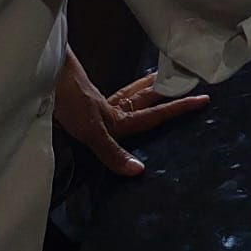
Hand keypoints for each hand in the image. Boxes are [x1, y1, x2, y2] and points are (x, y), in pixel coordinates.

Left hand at [52, 49, 208, 175]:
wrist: (47, 81)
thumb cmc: (70, 103)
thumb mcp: (91, 132)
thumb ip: (113, 152)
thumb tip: (139, 171)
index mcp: (121, 117)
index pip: (156, 113)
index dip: (179, 108)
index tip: (203, 100)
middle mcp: (116, 109)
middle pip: (148, 96)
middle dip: (168, 90)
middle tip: (188, 80)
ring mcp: (102, 104)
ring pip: (133, 93)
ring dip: (149, 86)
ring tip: (162, 80)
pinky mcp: (88, 103)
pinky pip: (117, 96)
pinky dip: (127, 92)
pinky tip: (122, 97)